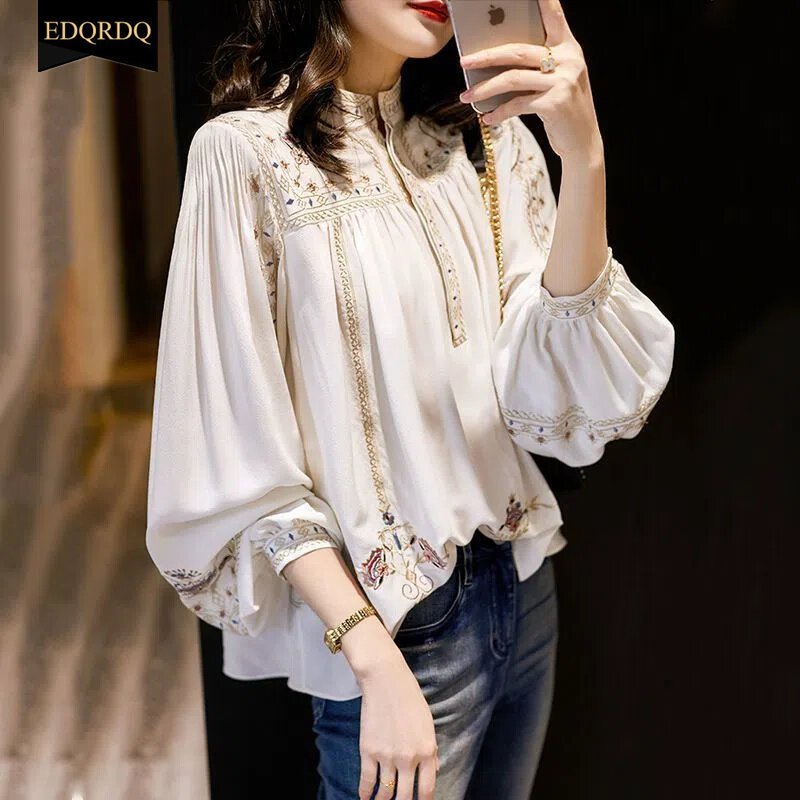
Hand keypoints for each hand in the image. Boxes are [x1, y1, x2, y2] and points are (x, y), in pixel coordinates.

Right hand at [343, 620, 438, 799]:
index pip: (427, 789)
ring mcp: (387, 756)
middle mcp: (408, 758)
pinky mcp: (368, 751)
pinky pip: (367, 781)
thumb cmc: (409, 698)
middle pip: (405, 797)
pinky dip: (365, 793)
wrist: (385, 680)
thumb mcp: (427, 724)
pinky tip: (366, 797)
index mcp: (427, 750)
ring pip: (385, 793)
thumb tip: (433, 770)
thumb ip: (431, 750)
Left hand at [458, 0, 602, 164]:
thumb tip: (497, 58)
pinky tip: (487, 117)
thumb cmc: (563, 109)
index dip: (542, 0)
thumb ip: (537, 65)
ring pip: (513, 78)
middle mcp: (568, 59)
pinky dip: (499, 112)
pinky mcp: (555, 103)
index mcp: (569, 47)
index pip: (554, 15)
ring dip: (485, 88)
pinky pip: (517, 104)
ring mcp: (563, 81)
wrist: (583, 141)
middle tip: (464, 61)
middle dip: (486, 56)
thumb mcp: (557, 80)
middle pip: (518, 51)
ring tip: (467, 96)